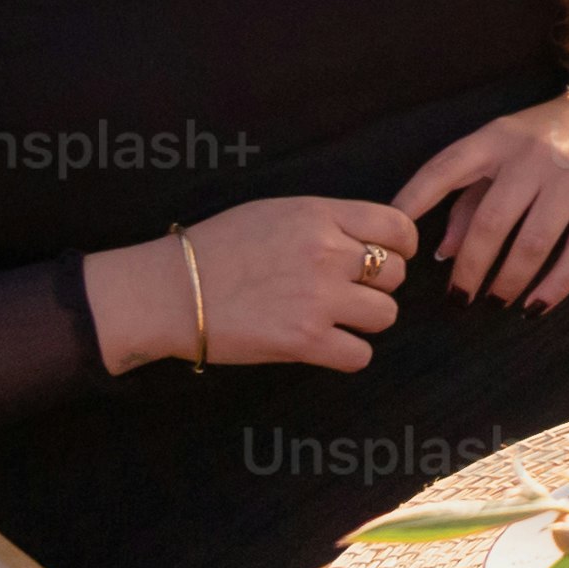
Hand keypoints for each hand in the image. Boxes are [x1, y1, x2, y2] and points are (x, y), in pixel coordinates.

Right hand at [99, 195, 425, 372]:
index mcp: (319, 216)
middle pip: (396, 274)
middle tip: (344, 293)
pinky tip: (321, 344)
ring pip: (385, 315)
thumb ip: (327, 221)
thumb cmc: (216, 250)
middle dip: (376, 286)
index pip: (398, 228)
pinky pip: (360, 354)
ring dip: (363, 321)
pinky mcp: (304, 340)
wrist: (168, 291)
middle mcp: (326, 253)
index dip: (400, 247)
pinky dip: (346, 354)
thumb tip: (373, 238)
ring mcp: (318, 298)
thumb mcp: (276, 213)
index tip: (385, 259)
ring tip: (330, 318)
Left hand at [403, 85, 568, 308]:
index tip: (394, 241)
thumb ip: (469, 197)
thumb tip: (441, 253)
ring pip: (532, 244)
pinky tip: (535, 307)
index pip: (445, 170)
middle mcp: (532, 157)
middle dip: (469, 270)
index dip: (414, 203)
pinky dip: (555, 287)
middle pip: (490, 223)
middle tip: (459, 300)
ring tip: (494, 304)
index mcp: (497, 138)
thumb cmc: (549, 136)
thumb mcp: (503, 150)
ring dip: (508, 283)